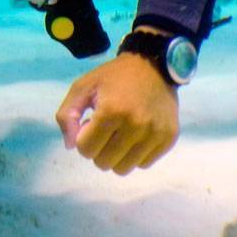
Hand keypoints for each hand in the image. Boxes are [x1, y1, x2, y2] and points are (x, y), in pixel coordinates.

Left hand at [54, 51, 179, 175]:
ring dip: (116, 156)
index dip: (82, 139)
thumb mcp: (82, 87)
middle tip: (104, 130)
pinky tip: (135, 136)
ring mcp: (155, 134)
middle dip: (98, 149)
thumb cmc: (113, 77)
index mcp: (111, 111)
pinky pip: (144, 164)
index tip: (89, 124)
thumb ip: (67, 115)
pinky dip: (135, 155)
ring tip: (119, 135)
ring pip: (124, 169)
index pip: (86, 150)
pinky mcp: (169, 139)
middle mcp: (136, 126)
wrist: (152, 66)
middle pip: (104, 163)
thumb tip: (70, 146)